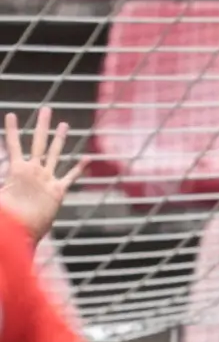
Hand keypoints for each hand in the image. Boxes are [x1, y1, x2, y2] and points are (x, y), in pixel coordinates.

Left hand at [0, 109, 79, 242]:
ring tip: (65, 125)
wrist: (21, 232)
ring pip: (56, 155)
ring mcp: (46, 180)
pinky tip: (86, 158)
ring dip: (60, 140)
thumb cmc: (6, 217)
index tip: (11, 114)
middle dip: (43, 126)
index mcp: (17, 170)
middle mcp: (34, 171)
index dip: (13, 130)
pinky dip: (78, 168)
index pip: (14, 144)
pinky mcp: (58, 192)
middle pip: (40, 142)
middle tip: (46, 109)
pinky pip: (70, 176)